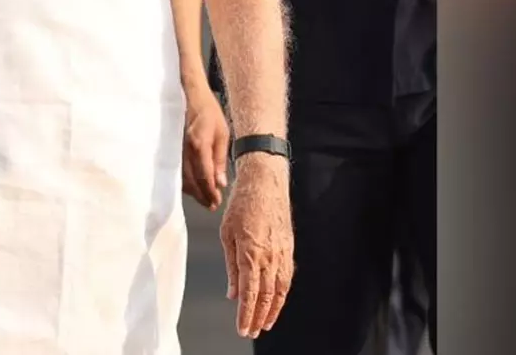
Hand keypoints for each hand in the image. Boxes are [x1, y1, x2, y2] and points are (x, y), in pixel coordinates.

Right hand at [181, 84, 230, 209]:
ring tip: (204, 198)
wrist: (187, 93)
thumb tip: (221, 183)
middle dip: (202, 196)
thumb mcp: (222, 133)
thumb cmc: (207, 110)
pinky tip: (192, 186)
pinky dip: (184, 181)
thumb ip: (220, 158)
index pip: (205, 176)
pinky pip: (176, 170)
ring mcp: (174, 149)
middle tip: (211, 205)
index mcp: (199, 144)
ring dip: (193, 191)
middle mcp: (184, 149)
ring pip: (182, 178)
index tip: (216, 202)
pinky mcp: (169, 148)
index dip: (210, 192)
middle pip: (192, 181)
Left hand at [220, 155, 293, 338]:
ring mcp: (282, 253)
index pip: (250, 294)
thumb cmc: (242, 204)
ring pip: (280, 290)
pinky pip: (287, 277)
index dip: (246, 315)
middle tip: (252, 332)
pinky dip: (282, 293)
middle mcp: (269, 256)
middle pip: (266, 296)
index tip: (243, 329)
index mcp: (250, 254)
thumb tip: (233, 293)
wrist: (265, 182)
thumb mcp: (226, 234)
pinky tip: (277, 300)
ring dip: (273, 310)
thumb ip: (231, 267)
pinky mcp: (288, 248)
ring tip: (265, 323)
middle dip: (259, 317)